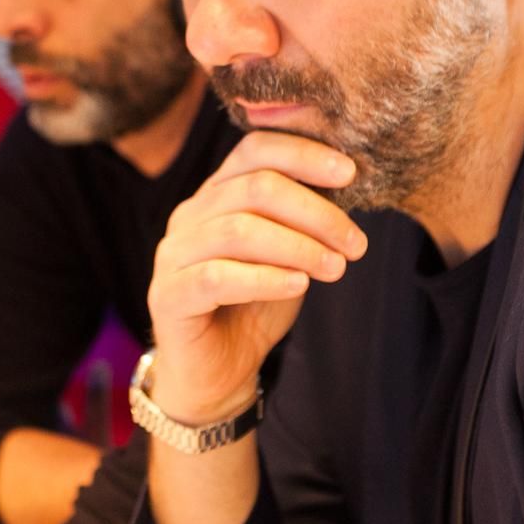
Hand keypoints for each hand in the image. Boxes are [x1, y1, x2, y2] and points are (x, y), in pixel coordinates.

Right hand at [146, 130, 366, 422]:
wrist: (217, 373)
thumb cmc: (253, 307)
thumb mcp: (288, 255)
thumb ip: (304, 221)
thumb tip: (352, 185)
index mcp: (216, 194)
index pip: (255, 150)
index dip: (304, 154)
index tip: (351, 174)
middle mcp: (190, 216)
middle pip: (254, 187)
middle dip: (315, 211)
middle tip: (355, 243)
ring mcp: (173, 254)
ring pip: (238, 230)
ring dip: (298, 247)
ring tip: (336, 268)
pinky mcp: (168, 295)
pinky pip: (217, 277)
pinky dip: (265, 278)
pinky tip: (299, 286)